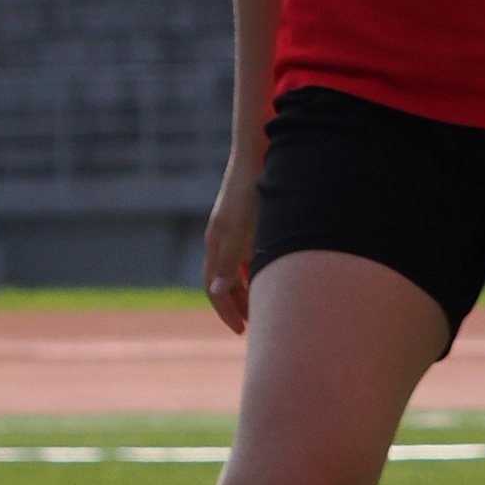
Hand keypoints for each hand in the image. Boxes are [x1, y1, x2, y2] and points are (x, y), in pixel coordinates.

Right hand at [203, 159, 259, 338]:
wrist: (258, 153)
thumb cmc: (250, 194)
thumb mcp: (240, 231)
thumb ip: (228, 262)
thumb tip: (215, 291)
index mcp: (215, 243)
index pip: (213, 287)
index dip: (226, 310)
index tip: (241, 331)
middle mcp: (221, 237)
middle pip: (223, 279)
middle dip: (234, 304)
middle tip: (250, 325)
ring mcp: (234, 227)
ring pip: (237, 266)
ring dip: (246, 288)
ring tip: (262, 304)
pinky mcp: (249, 217)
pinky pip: (248, 252)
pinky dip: (255, 269)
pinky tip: (271, 271)